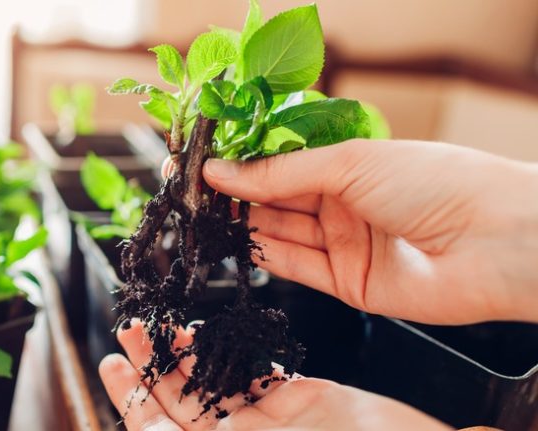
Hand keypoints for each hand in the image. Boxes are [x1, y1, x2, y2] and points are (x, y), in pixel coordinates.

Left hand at [99, 321, 450, 430]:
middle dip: (149, 367)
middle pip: (179, 405)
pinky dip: (228, 351)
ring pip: (212, 384)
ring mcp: (270, 426)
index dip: (133, 399)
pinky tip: (207, 334)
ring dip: (182, 355)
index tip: (112, 364)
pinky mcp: (302, 400)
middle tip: (128, 330)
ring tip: (157, 325)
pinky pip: (253, 373)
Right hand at [191, 139, 537, 323]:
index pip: (283, 162)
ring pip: (281, 232)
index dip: (244, 163)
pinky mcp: (346, 281)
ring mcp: (346, 242)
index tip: (206, 162)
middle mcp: (346, 203)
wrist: (493, 244)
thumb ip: (280, 174)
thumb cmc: (437, 184)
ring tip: (206, 215)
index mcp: (351, 164)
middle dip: (238, 194)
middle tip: (196, 191)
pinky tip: (237, 240)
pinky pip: (295, 266)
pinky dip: (265, 254)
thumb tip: (223, 171)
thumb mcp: (350, 164)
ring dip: (245, 224)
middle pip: (278, 199)